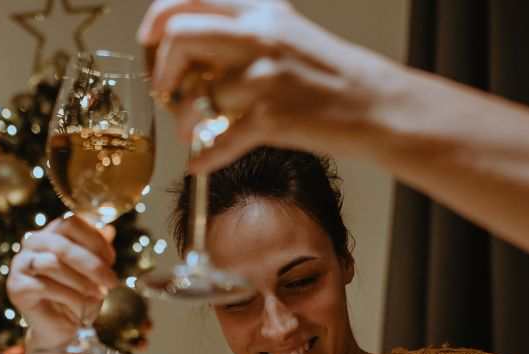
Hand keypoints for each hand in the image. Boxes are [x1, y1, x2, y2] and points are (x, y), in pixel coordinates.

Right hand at [6, 216, 117, 349]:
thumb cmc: (79, 297)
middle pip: (62, 244)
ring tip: (98, 296)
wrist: (62, 330)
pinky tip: (82, 308)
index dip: (94, 239)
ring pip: (52, 264)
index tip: (111, 261)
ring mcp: (20, 264)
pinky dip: (69, 298)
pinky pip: (44, 287)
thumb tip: (109, 230)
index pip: (70, 222)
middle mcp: (32, 243)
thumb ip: (99, 251)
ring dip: (82, 283)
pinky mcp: (16, 287)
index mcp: (51, 233)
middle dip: (92, 265)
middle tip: (112, 283)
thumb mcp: (94, 272)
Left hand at [138, 0, 393, 171]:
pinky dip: (203, 157)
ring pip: (195, 96)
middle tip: (166, 90)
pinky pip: (219, 142)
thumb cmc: (335, 75)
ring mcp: (265, 79)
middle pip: (179, 36)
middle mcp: (259, 38)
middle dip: (161, 68)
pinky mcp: (272, 120)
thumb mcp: (289, 31)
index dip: (158, 20)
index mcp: (261, 11)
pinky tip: (199, 163)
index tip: (150, 40)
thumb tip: (192, 44)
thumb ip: (245, 28)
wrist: (378, 106)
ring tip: (190, 130)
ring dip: (183, 120)